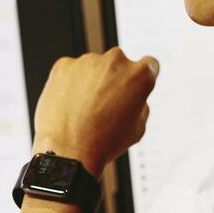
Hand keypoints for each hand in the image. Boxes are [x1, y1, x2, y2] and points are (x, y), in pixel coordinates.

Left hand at [32, 49, 158, 175]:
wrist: (69, 151)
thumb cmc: (104, 142)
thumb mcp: (139, 128)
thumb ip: (140, 103)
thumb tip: (132, 95)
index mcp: (140, 75)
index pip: (149, 65)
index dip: (141, 79)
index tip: (133, 87)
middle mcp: (115, 61)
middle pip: (118, 64)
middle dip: (114, 79)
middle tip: (105, 104)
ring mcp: (88, 61)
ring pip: (93, 67)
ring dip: (92, 81)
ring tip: (84, 109)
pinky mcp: (64, 65)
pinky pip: (71, 71)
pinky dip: (70, 83)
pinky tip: (70, 104)